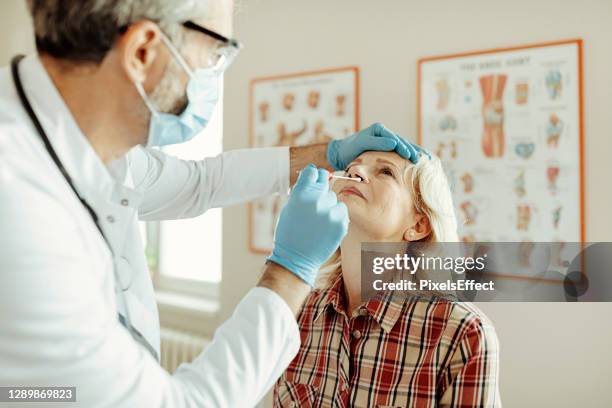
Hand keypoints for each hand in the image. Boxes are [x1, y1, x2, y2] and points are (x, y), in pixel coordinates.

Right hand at [267, 164, 348, 286]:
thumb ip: (303, 190)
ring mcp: (330, 212)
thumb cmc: (290, 231)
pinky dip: (336, 215)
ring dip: (328, 205)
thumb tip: (315, 174)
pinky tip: (326, 225)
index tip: (313, 180)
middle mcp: (316, 200)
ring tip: (318, 220)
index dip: (313, 175)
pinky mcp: (341, 223)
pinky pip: (341, 210)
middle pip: (325, 183)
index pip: (313, 171)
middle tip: (314, 206)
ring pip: (334, 198)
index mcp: (300, 194)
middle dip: (320, 191)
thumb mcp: (290, 207)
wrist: (297, 257)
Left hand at [327, 122, 430, 170]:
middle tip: (420, 160)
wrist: (342, 153)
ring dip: (416, 153)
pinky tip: (421, 160)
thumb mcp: (361, 143)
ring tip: (428, 160)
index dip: (403, 147)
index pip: (395, 139)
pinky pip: (401, 152)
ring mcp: (387, 142)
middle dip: (412, 151)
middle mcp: (385, 134)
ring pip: (405, 147)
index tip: (408, 155)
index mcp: (380, 130)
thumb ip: (376, 142)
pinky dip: (411, 156)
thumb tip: (394, 143)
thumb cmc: (350, 148)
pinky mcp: (387, 150)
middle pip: (403, 142)